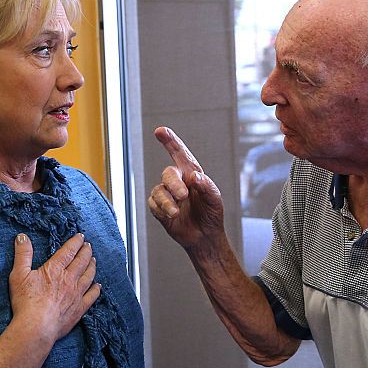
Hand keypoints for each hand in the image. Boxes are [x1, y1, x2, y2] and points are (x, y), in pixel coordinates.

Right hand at [8, 233, 100, 344]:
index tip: (80, 237)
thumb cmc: (26, 301)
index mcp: (55, 269)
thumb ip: (22, 254)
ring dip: (92, 266)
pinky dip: (96, 289)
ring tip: (93, 260)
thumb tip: (22, 237)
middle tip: (88, 246)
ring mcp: (76, 294)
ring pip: (89, 276)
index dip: (75, 242)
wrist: (37, 326)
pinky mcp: (79, 308)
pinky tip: (97, 286)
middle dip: (86, 251)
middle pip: (82, 261)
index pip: (69, 251)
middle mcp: (69, 279)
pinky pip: (92, 296)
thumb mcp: (19, 274)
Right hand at [147, 126, 224, 249]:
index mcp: (192, 174)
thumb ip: (206, 186)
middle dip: (174, 184)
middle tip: (183, 196)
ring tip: (177, 213)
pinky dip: (162, 210)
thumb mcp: (215, 199)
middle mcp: (178, 181)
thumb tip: (194, 176)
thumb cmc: (212, 214)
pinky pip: (153, 204)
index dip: (170, 142)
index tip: (160, 131)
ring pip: (159, 190)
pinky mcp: (159, 208)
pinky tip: (172, 216)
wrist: (204, 237)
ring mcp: (167, 195)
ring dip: (167, 202)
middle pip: (168, 173)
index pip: (180, 154)